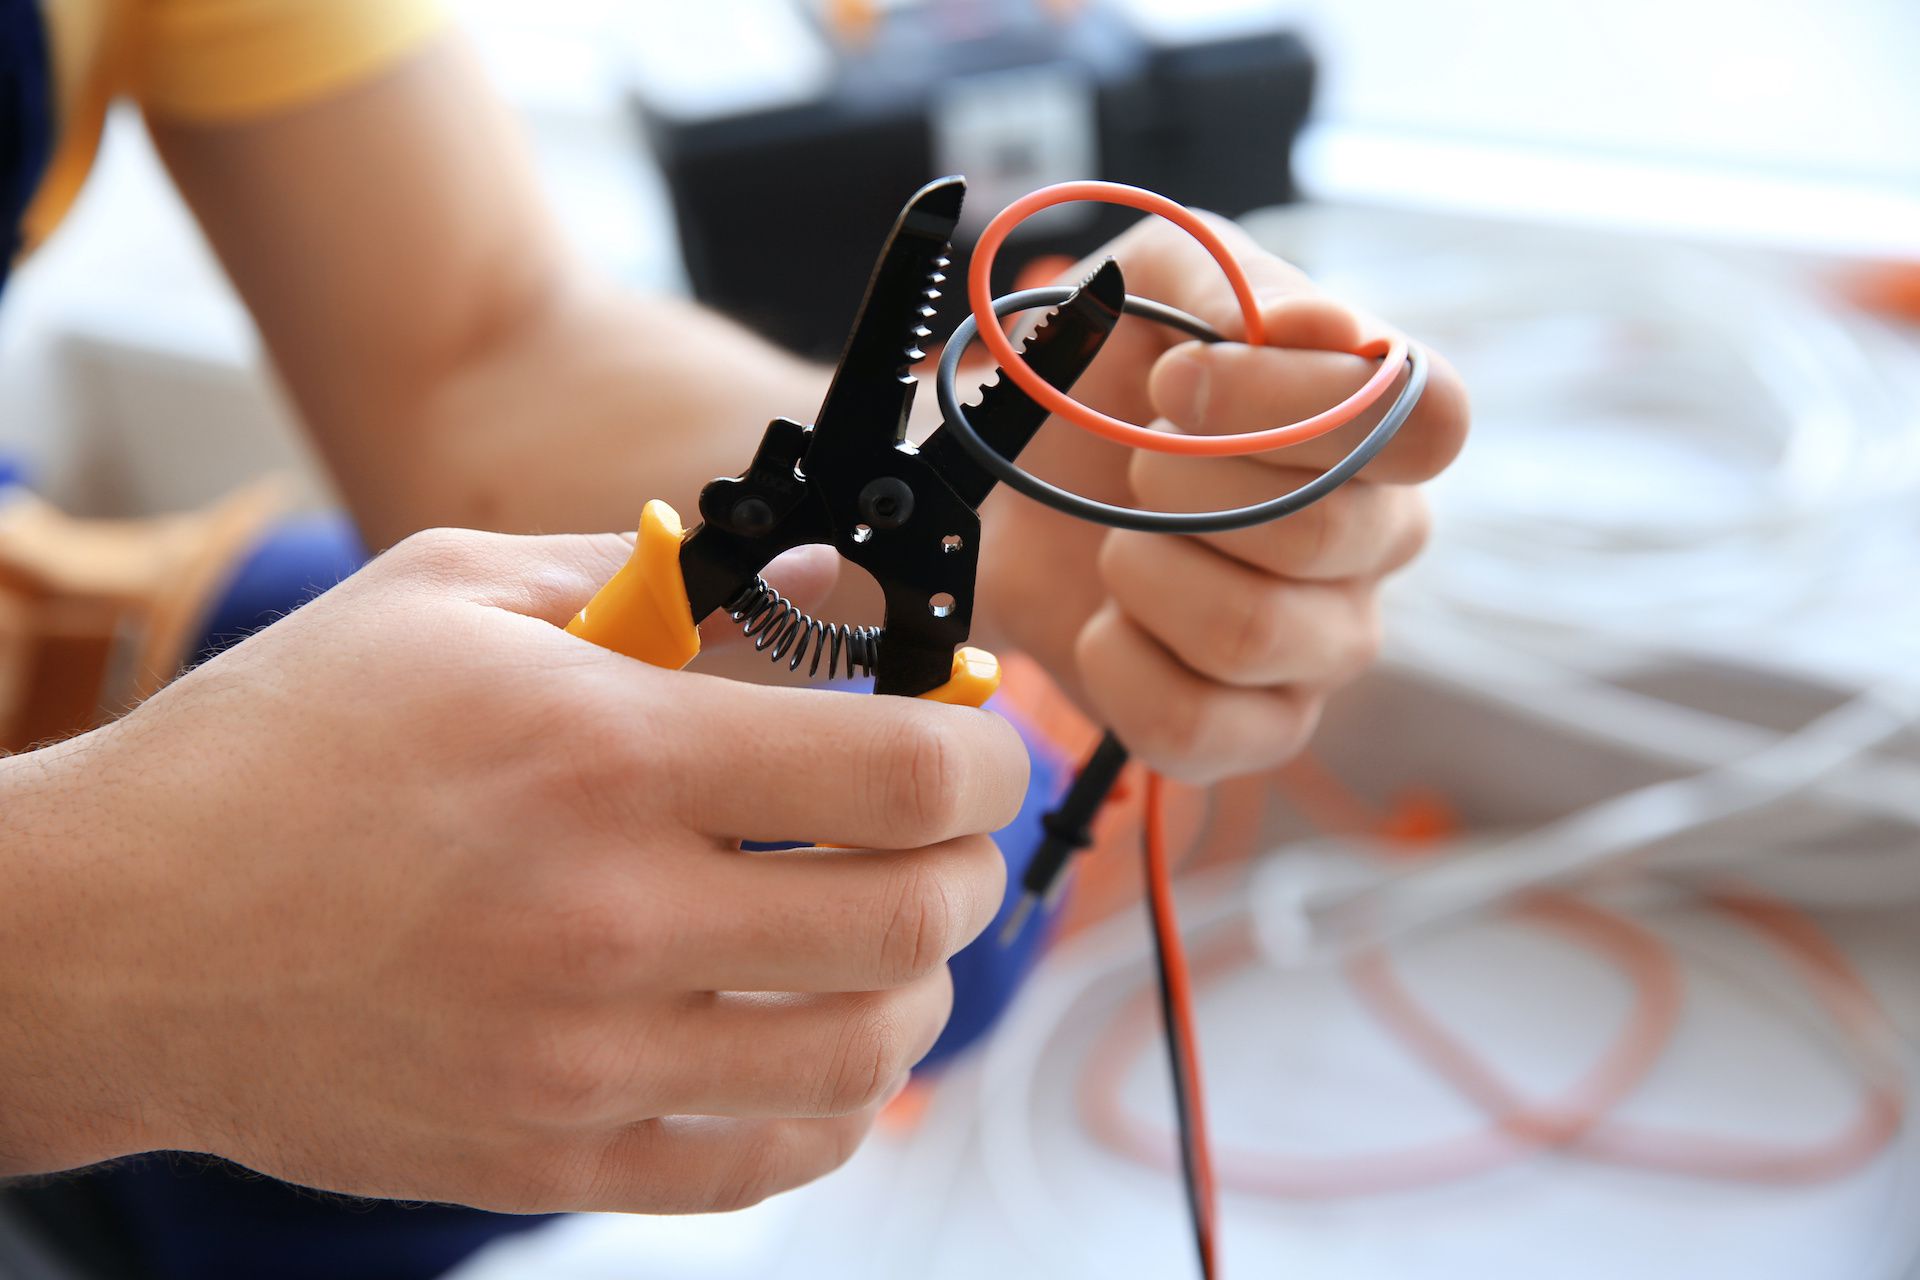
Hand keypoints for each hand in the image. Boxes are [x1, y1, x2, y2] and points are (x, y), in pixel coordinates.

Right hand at [0, 529, 1026, 1211]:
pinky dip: (831, 1100)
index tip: (976, 738)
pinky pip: (763, 1159)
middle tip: (940, 832)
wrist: (118, 935)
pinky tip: (810, 1035)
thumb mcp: (463, 596)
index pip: (900, 768)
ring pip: (865, 1054)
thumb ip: (668, 578)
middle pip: (911, 917)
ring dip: (915, 985)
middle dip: (966, 864)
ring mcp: (581, 1064)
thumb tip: (832, 588)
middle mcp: (608, 919)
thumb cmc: (288, 745)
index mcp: (600, 755)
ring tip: (882, 932)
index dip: (984, 748)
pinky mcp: (547, 1160)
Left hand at [976, 216, 1469, 782]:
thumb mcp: (1150, 282)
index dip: (1301, 402)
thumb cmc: (1101, 377)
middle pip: (1327, 533)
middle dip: (1186, 486)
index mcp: (1380, 431)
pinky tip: (1103, 622)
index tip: (1177, 382)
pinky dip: (1118, 666)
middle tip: (1131, 465)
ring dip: (1142, 572)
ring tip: (1113, 542)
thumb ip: (1234, 282)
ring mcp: (1324, 647)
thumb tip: (1324, 328)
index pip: (1430, 421)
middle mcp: (1378, 543)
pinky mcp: (1254, 730)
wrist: (1006, 481)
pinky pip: (1197, 727)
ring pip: (1253, 634)